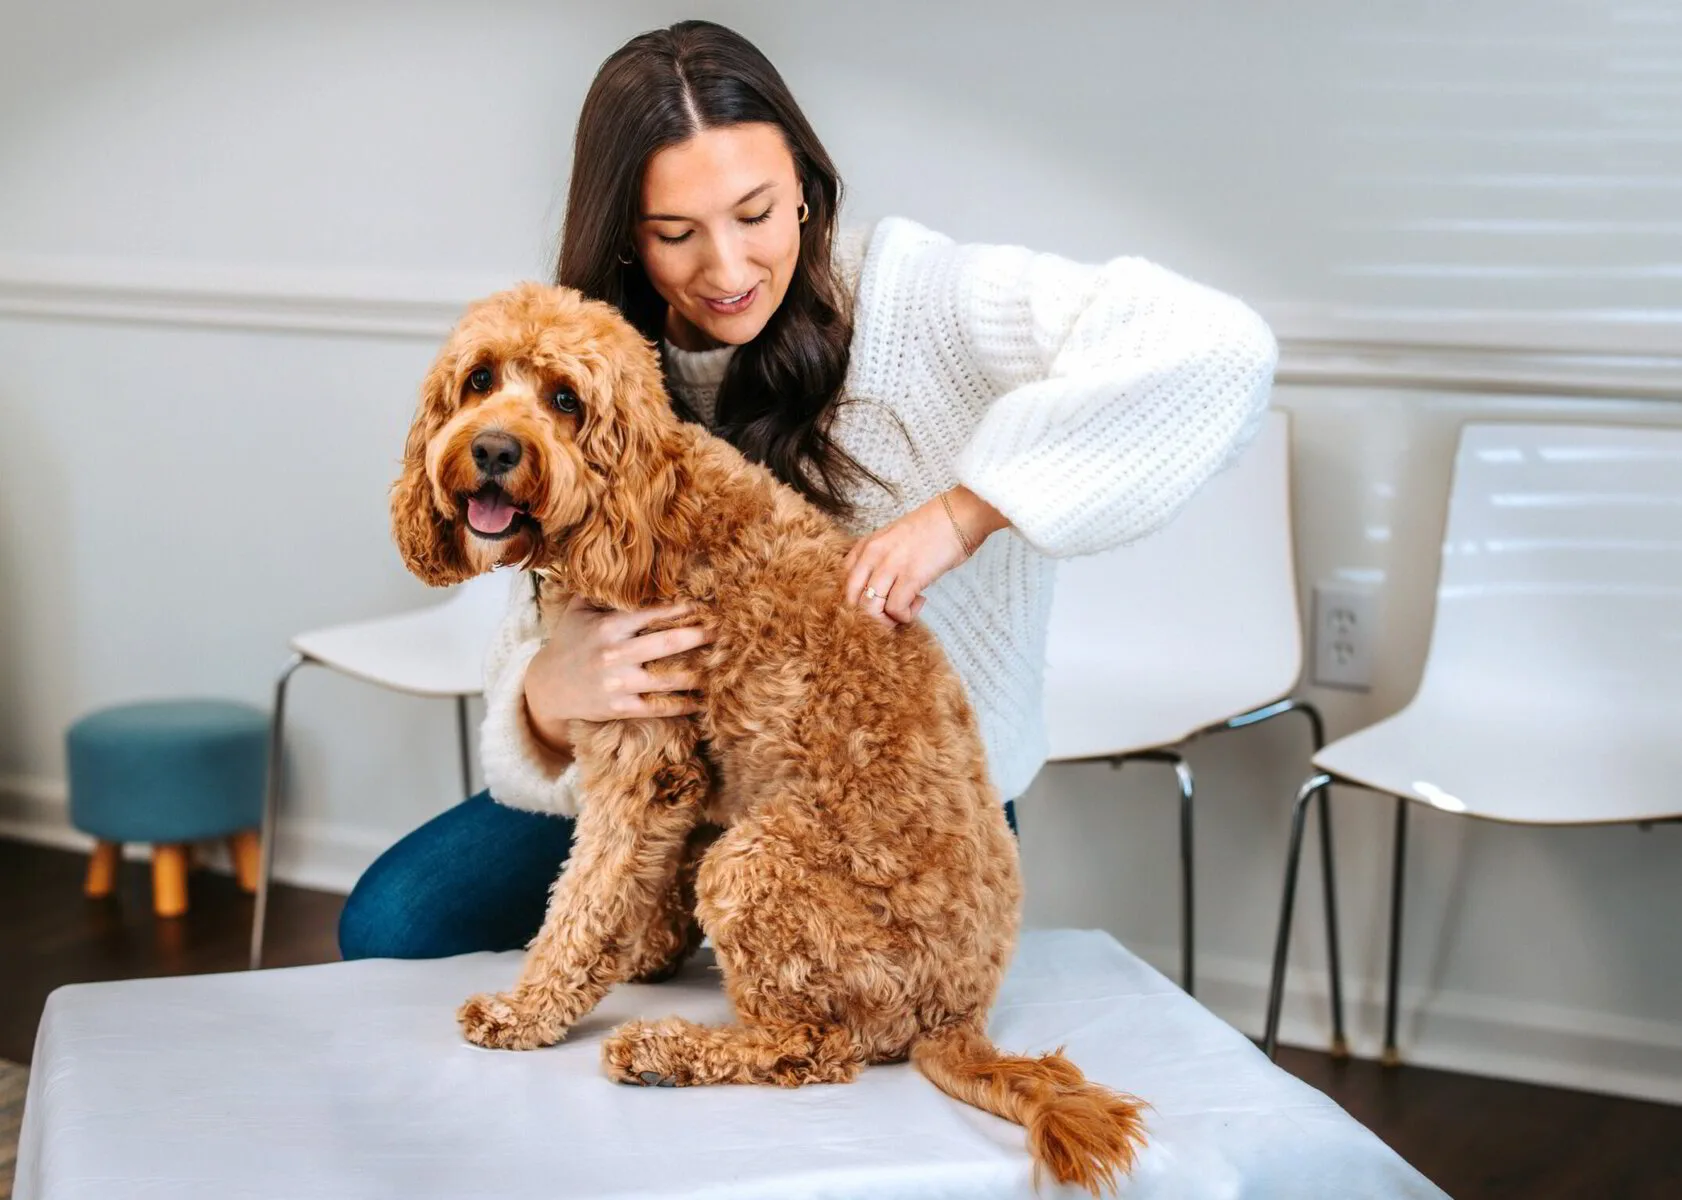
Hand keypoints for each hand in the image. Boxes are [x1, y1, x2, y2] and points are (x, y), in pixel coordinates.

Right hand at [523, 597, 712, 750]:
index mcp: (608, 627)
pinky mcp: (621, 708)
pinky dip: (685, 704)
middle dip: (701, 636)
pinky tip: (705, 701)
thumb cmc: (569, 642)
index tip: (707, 603)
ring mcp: (619, 684)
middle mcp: (615, 655)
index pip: (653, 613)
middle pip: (669, 644)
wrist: (547, 687)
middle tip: (725, 630)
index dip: (683, 608)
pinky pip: (660, 707)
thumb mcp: (578, 611)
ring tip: (725, 665)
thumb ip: (602, 591)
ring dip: (700, 672)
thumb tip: (628, 564)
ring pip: (670, 678)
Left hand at [843, 487, 1008, 625]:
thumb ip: (879, 559)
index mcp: (866, 545)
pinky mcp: (911, 576)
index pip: (842, 582)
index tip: (876, 603)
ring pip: (869, 608)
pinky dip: (906, 615)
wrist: (959, 515)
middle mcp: (872, 554)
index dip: (855, 601)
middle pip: (850, 599)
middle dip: (867, 617)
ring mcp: (890, 564)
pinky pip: (895, 609)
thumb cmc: (932, 529)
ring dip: (886, 619)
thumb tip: (876, 591)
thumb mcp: (893, 538)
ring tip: (903, 611)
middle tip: (888, 616)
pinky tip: (919, 602)